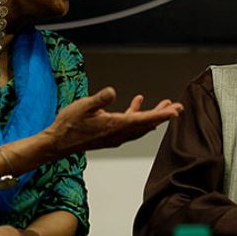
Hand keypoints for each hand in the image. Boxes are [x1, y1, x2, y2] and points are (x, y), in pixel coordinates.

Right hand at [44, 87, 182, 154]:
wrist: (58, 143)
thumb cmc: (68, 125)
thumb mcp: (82, 107)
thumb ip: (99, 99)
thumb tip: (112, 91)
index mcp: (115, 125)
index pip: (144, 120)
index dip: (161, 115)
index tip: (175, 111)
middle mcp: (118, 133)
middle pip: (147, 124)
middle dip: (164, 116)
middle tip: (178, 108)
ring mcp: (115, 135)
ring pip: (141, 125)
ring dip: (154, 115)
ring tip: (165, 105)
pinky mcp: (110, 134)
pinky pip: (130, 125)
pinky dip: (137, 114)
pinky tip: (138, 102)